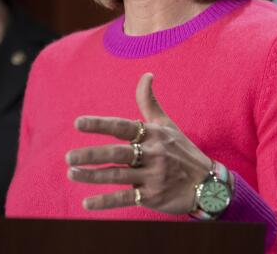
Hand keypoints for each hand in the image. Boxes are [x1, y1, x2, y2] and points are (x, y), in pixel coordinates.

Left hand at [66, 72, 211, 213]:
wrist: (208, 184)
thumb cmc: (181, 151)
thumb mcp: (167, 125)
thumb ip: (150, 102)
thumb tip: (146, 74)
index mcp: (153, 134)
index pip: (122, 127)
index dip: (99, 124)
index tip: (77, 123)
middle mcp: (153, 154)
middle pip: (117, 153)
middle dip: (92, 155)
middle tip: (68, 156)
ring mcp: (153, 176)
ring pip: (118, 176)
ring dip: (93, 176)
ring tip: (72, 173)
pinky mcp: (153, 197)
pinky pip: (126, 199)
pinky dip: (105, 201)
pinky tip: (86, 203)